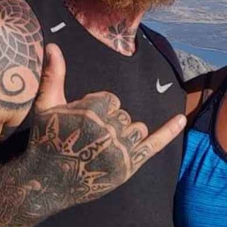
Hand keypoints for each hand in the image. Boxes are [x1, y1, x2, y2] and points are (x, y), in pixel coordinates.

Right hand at [21, 44, 185, 211]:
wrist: (48, 181)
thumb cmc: (46, 140)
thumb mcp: (46, 106)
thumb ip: (54, 75)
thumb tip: (52, 45)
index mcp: (92, 112)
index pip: (111, 100)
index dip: (97, 110)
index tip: (82, 123)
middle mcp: (109, 130)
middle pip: (124, 116)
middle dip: (110, 124)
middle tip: (88, 140)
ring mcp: (121, 150)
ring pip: (138, 129)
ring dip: (125, 135)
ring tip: (103, 148)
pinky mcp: (129, 165)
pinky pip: (155, 144)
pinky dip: (169, 131)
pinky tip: (181, 119)